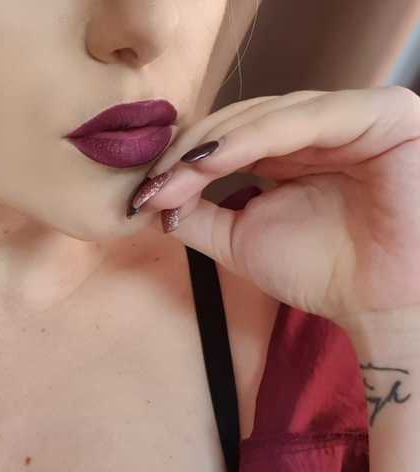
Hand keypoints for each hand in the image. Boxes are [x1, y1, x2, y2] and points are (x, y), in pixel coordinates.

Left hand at [130, 86, 419, 324]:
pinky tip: (212, 160)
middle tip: (153, 186)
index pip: (225, 137)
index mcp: (289, 150)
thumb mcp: (240, 239)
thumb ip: (196, 214)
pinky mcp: (380, 115)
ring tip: (175, 177)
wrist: (376, 304)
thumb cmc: (320, 271)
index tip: (143, 193)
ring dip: (210, 144)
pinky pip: (303, 118)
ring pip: (263, 115)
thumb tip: (151, 198)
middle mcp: (316, 127)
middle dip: (188, 153)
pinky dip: (252, 136)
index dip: (181, 159)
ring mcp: (348, 117)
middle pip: (237, 121)